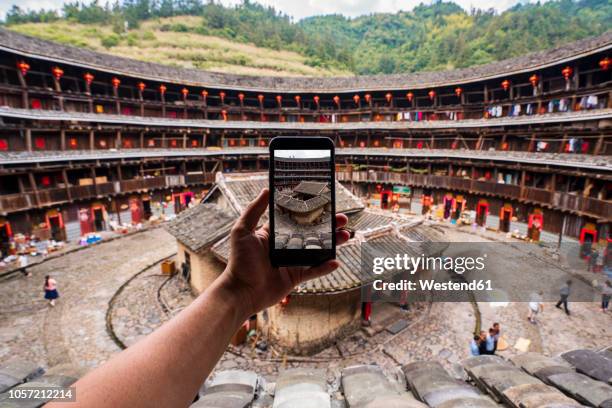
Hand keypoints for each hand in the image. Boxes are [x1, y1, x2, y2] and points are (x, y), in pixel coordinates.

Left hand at [217, 188, 349, 317]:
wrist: (241, 292)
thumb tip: (266, 189)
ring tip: (346, 235)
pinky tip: (335, 262)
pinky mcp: (296, 277)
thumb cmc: (239, 261)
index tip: (324, 202)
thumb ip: (254, 210)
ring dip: (333, 243)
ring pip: (318, 250)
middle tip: (343, 219)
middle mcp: (286, 246)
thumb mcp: (243, 230)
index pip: (297, 219)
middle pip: (312, 233)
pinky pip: (314, 271)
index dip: (311, 212)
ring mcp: (293, 262)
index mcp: (276, 234)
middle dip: (329, 226)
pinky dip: (325, 267)